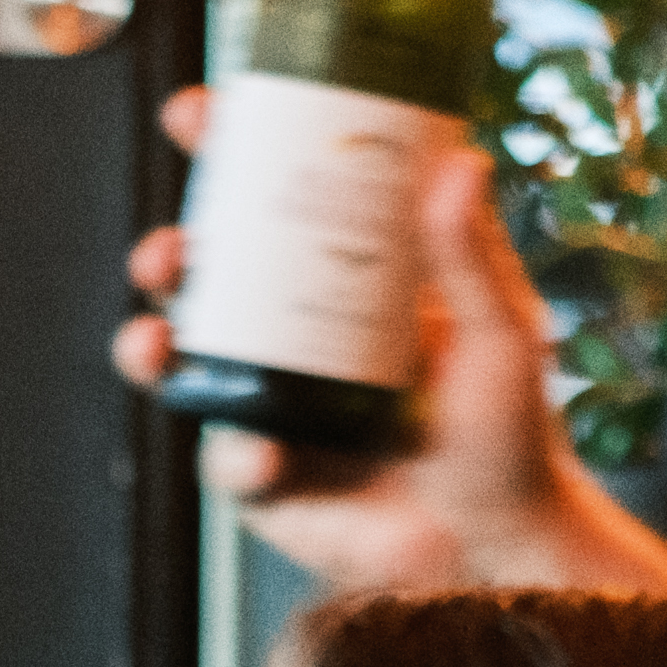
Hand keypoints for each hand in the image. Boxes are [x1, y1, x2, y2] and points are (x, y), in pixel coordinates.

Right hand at [114, 90, 666, 600]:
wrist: (502, 548)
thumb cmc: (512, 438)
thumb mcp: (501, 332)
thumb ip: (469, 256)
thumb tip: (458, 162)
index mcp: (347, 288)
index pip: (276, 208)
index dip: (228, 161)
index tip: (201, 119)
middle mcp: (298, 344)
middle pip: (209, 283)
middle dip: (171, 258)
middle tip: (171, 252)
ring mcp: (275, 412)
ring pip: (187, 369)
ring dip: (154, 348)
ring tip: (156, 343)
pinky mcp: (268, 486)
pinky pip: (228, 461)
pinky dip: (237, 454)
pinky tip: (263, 453)